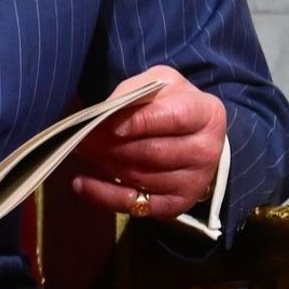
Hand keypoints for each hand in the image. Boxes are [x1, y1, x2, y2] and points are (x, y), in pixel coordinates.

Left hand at [70, 66, 225, 219]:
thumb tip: (106, 114)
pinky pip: (135, 205)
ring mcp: (194, 182)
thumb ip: (134, 92)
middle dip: (112, 145)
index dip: (141, 122)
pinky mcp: (176, 205)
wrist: (192, 136)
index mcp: (207, 114)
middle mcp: (206, 151)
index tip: (110, 124)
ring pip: (141, 177)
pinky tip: (81, 183)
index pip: (174, 118)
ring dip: (106, 165)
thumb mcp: (158, 84)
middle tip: (82, 137)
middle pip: (153, 152)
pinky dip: (104, 195)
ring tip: (82, 151)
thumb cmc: (170, 104)